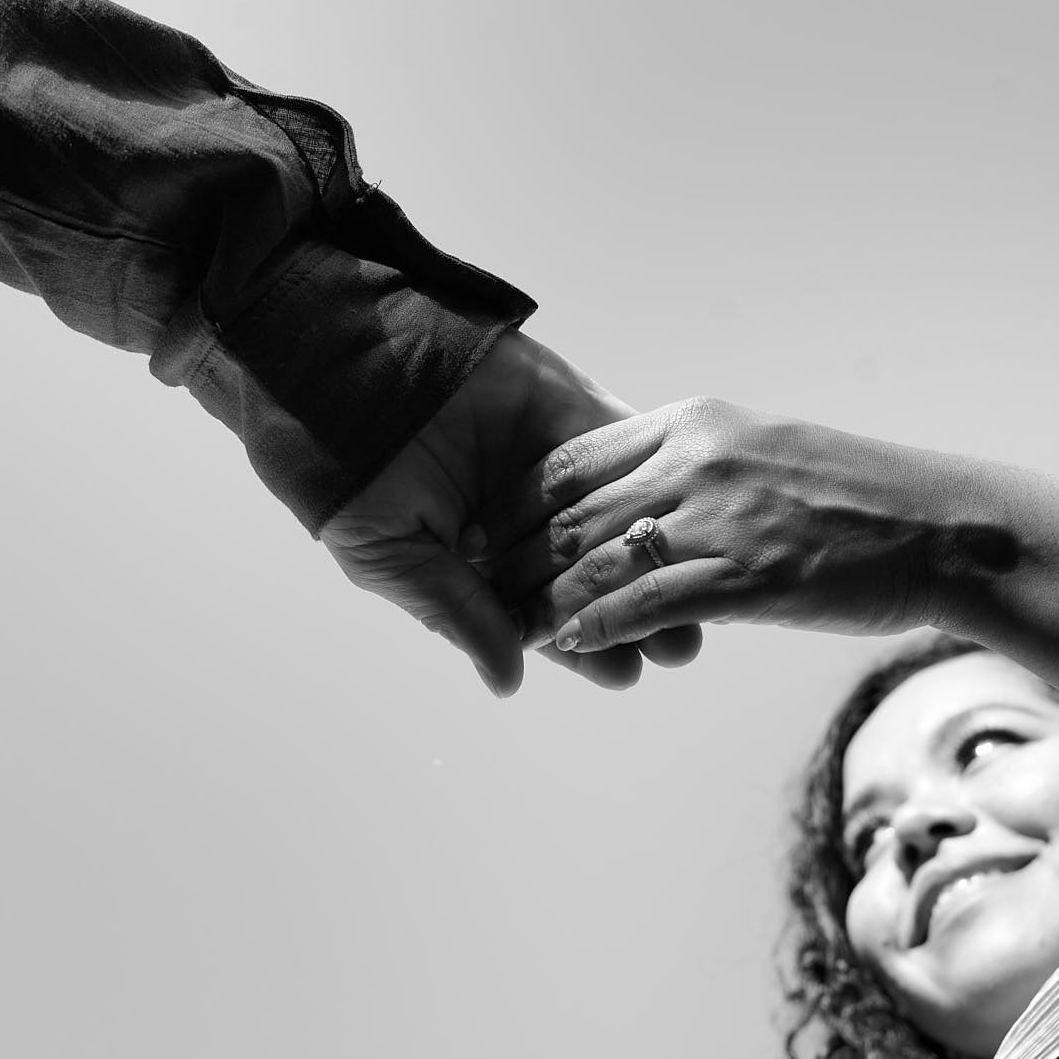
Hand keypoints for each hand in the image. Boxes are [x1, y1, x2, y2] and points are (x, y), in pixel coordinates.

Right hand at [317, 331, 699, 694]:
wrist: (355, 375)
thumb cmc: (355, 477)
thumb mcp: (396, 558)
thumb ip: (461, 614)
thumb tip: (509, 682)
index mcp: (482, 567)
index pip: (546, 618)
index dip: (587, 645)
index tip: (625, 673)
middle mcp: (528, 525)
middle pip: (598, 578)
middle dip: (640, 613)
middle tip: (678, 646)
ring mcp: (557, 470)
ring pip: (624, 521)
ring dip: (662, 556)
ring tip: (703, 594)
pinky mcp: (577, 417)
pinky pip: (630, 448)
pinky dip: (663, 475)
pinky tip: (693, 512)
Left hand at [481, 397, 980, 652]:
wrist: (943, 528)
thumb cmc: (855, 498)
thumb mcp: (759, 454)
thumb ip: (691, 467)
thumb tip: (632, 500)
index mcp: (693, 423)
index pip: (571, 458)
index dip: (518, 501)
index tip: (490, 533)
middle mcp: (696, 460)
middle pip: (568, 511)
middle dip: (514, 556)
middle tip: (482, 590)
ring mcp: (721, 516)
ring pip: (595, 560)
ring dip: (543, 601)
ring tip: (513, 628)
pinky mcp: (748, 575)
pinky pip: (647, 603)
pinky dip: (598, 627)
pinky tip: (573, 645)